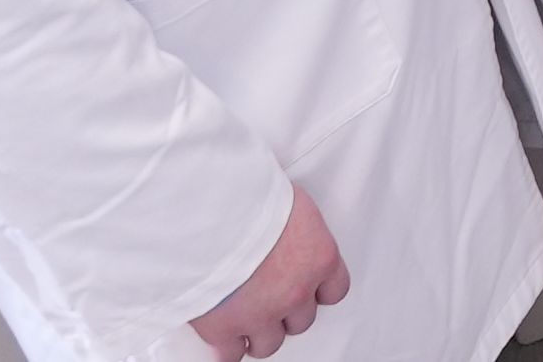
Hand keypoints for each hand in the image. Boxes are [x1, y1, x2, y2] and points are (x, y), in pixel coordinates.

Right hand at [191, 184, 346, 357]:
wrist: (207, 213)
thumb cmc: (245, 196)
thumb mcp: (286, 200)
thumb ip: (292, 225)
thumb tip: (283, 223)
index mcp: (318, 258)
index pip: (335, 290)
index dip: (316, 292)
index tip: (306, 288)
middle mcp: (296, 291)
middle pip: (301, 320)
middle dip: (285, 312)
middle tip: (269, 299)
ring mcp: (261, 313)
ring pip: (269, 342)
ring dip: (259, 333)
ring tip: (246, 320)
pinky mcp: (224, 327)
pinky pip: (231, 353)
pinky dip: (226, 348)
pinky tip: (222, 339)